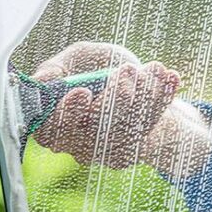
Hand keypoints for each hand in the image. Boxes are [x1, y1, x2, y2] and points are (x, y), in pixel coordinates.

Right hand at [31, 42, 211, 176]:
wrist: (135, 81)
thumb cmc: (99, 68)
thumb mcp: (79, 59)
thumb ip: (57, 66)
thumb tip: (41, 80)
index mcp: (53, 122)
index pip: (51, 130)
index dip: (67, 113)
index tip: (84, 91)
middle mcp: (74, 144)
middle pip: (93, 134)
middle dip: (116, 100)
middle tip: (128, 71)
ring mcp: (102, 153)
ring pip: (123, 132)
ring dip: (142, 96)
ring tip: (154, 68)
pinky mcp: (129, 153)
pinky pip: (145, 131)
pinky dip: (160, 101)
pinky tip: (170, 78)